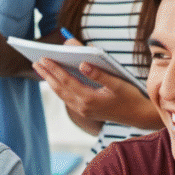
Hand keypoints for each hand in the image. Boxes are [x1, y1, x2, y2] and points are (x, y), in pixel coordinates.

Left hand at [33, 56, 158, 133]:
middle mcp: (83, 107)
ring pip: (61, 94)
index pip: (66, 81)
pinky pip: (67, 98)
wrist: (139, 116)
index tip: (43, 58)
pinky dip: (59, 88)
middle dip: (47, 74)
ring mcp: (83, 111)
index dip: (54, 69)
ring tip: (41, 69)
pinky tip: (55, 80)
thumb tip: (82, 63)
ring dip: (51, 81)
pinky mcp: (85, 111)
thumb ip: (99, 73)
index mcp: (90, 98)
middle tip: (35, 61)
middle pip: (59, 88)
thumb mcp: (118, 83)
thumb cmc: (131, 96)